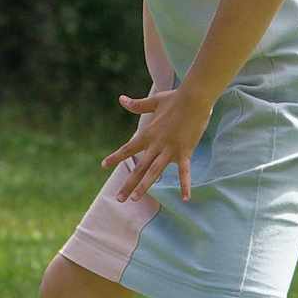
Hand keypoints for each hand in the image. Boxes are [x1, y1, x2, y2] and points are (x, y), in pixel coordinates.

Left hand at [102, 83, 213, 202]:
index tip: (103, 165)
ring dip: (144, 186)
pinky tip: (186, 198)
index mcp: (148, 134)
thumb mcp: (154, 102)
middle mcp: (156, 144)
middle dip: (128, 184)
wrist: (193, 98)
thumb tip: (121, 99)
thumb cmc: (175, 99)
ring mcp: (169, 149)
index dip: (116, 157)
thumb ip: (137, 105)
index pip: (128, 149)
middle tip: (119, 199)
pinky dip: (185, 185)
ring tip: (135, 199)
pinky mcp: (184, 151)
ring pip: (154, 172)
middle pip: (139, 168)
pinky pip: (184, 172)